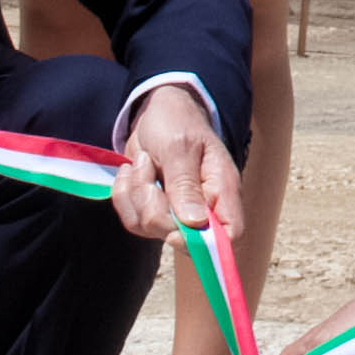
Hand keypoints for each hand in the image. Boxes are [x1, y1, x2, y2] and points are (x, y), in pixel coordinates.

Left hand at [112, 80, 245, 245]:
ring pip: (149, 229)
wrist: (156, 112)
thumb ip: (185, 185)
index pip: (230, 234)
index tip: (173, 227)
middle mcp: (203, 207)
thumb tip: (194, 224)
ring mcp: (177, 212)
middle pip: (179, 237)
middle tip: (149, 169)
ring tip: (142, 163)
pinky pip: (133, 220)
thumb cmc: (176, 122)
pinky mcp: (154, 210)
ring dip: (135, 194)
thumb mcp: (179, 147)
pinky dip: (124, 196)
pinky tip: (131, 170)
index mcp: (222, 190)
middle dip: (152, 206)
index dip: (204, 242)